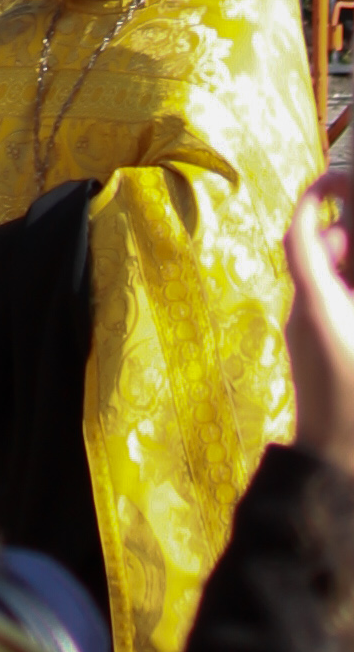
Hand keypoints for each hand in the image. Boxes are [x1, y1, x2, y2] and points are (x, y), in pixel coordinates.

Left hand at [284, 181, 353, 476]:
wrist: (334, 468)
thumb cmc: (352, 403)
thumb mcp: (345, 323)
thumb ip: (336, 278)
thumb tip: (332, 252)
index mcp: (317, 302)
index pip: (302, 237)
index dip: (313, 203)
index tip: (329, 183)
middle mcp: (303, 314)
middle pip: (309, 257)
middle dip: (335, 234)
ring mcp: (305, 338)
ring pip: (317, 285)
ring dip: (340, 266)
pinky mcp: (313, 359)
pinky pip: (321, 311)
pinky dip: (340, 295)